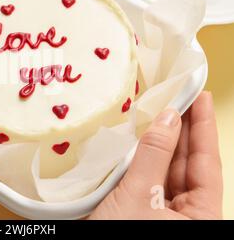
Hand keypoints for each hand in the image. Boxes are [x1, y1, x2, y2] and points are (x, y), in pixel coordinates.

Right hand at [89, 92, 222, 219]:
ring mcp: (164, 212)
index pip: (208, 163)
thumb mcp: (138, 192)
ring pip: (168, 171)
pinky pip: (150, 178)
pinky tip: (145, 138)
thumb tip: (169, 118)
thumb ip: (155, 154)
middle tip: (179, 96)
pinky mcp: (144, 211)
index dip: (205, 127)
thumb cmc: (115, 234)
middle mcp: (186, 214)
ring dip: (163, 143)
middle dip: (182, 131)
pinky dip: (146, 158)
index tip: (202, 96)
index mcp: (200, 216)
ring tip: (162, 112)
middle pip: (188, 165)